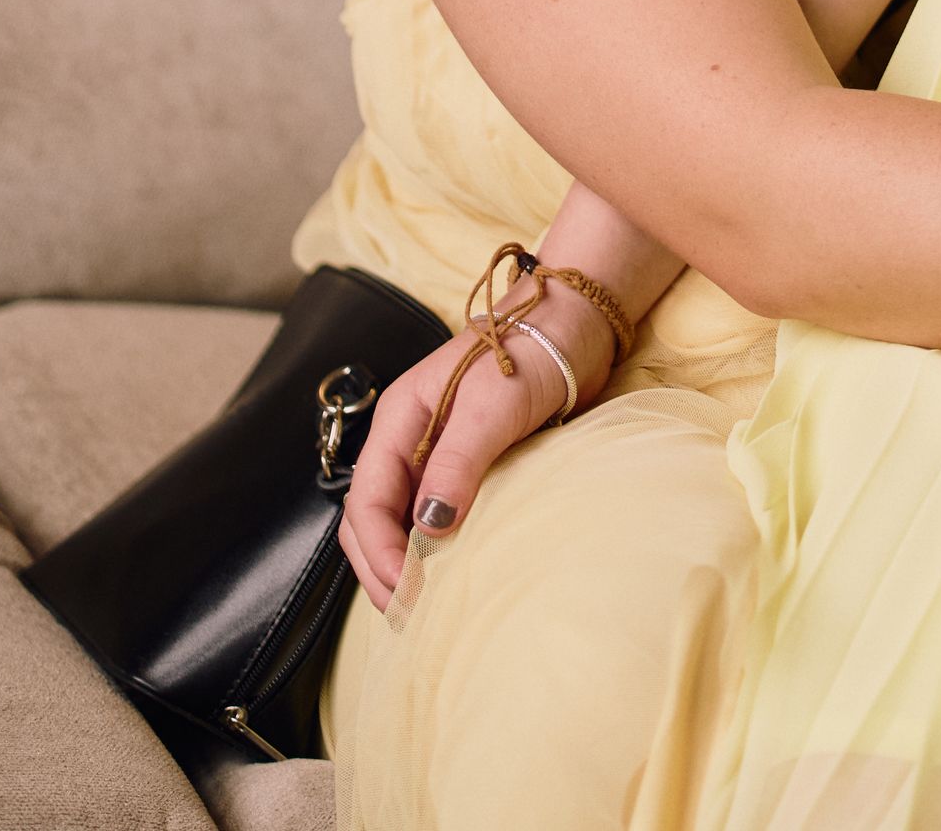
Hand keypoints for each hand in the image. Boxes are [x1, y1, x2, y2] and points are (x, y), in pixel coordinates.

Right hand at [337, 285, 615, 610]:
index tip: (405, 590)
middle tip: (409, 614)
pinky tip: (451, 573)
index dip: (378, 551)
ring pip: (401, 520)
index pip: (366, 501)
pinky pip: (437, 514)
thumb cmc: (530, 352)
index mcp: (399, 419)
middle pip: (372, 518)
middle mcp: (409, 439)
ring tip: (424, 606)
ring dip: (405, 563)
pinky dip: (435, 547)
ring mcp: (436, 453)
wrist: (573, 326)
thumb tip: (428, 529)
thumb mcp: (490, 406)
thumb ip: (456, 464)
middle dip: (382, 568)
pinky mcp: (469, 464)